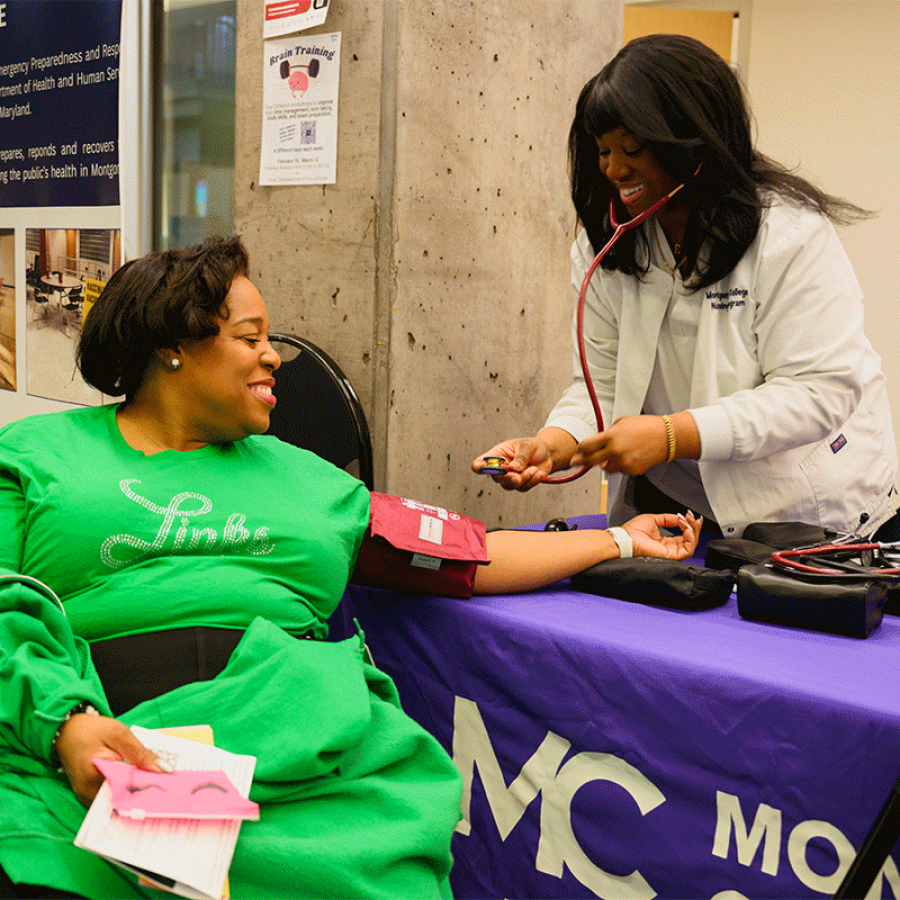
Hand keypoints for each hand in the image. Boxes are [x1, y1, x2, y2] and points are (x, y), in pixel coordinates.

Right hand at [55, 712, 169, 806]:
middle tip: (169, 787)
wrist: (67, 730)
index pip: (127, 792)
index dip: (149, 791)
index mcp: (94, 778)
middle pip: (123, 799)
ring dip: (136, 791)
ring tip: (158, 784)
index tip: (170, 789)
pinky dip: (126, 789)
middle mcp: (88, 794)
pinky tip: (141, 781)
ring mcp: (87, 796)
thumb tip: (164, 769)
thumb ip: (141, 753)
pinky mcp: (90, 794)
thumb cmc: (91, 729)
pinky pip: (112, 795)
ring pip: (118, 799)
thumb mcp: (120, 735)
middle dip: (145, 793)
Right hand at [472, 436, 555, 491]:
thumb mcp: (527, 445)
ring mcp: (509, 477)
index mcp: (497, 454)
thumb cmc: (532, 446)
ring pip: (510, 485)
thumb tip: (514, 468)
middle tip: (517, 476)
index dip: (479, 466)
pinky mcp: (520, 484)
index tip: (483, 467)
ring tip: (534, 469)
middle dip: (507, 478)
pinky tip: (538, 473)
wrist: (547, 454)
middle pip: (496, 478)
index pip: (480, 463)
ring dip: (524, 479)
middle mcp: (500, 468)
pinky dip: (532, 481)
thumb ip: (520, 456)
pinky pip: (522, 488)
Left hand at [571, 416, 668, 474]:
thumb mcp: (622, 422)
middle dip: (581, 461)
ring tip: (616, 451)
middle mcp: (615, 451)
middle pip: (591, 461)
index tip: (577, 451)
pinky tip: (629, 455)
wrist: (667, 437)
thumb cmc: (646, 427)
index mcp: (611, 437)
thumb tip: (597, 442)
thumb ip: (607, 433)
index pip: (587, 446)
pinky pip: (619, 470)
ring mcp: (624, 463)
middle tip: (575, 462)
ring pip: (605, 467)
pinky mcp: (632, 471)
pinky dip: (620, 464)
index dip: (580, 449)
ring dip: (605, 462)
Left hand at [622, 511, 701, 559]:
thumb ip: (668, 519)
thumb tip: (680, 517)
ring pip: (691, 545)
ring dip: (694, 531)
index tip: (687, 515)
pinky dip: (691, 539)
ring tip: (690, 521)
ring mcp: (670, 552)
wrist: (625, 538)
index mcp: (665, 541)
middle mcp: (669, 548)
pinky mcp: (671, 556)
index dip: (688, 524)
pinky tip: (688, 530)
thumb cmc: (633, 531)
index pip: (683, 535)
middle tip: (692, 517)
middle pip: (690, 540)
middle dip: (694, 526)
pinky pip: (688, 550)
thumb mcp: (654, 519)